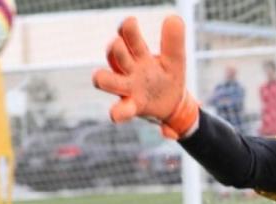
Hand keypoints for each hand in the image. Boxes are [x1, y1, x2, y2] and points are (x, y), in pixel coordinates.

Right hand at [92, 16, 198, 138]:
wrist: (174, 105)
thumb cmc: (168, 77)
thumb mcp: (175, 59)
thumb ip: (174, 41)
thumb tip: (174, 18)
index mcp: (139, 54)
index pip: (128, 36)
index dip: (126, 29)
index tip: (130, 22)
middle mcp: (128, 69)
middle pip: (114, 54)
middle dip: (114, 49)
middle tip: (117, 44)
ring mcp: (127, 88)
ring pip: (106, 80)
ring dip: (103, 78)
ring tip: (100, 77)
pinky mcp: (132, 107)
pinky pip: (119, 109)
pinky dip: (117, 112)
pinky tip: (116, 114)